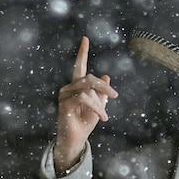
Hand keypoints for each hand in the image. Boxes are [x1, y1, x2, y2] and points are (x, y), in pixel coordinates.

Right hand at [53, 36, 118, 174]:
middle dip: (104, 86)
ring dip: (99, 103)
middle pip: (89, 77)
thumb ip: (101, 92)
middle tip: (114, 95)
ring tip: (104, 116)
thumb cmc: (86, 122)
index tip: (85, 38)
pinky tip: (101, 117)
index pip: (79, 66)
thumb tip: (106, 76)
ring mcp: (64, 95)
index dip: (82, 53)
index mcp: (77, 86)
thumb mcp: (99, 105)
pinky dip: (95, 107)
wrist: (77, 139)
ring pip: (87, 89)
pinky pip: (84, 98)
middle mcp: (69, 87)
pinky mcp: (64, 103)